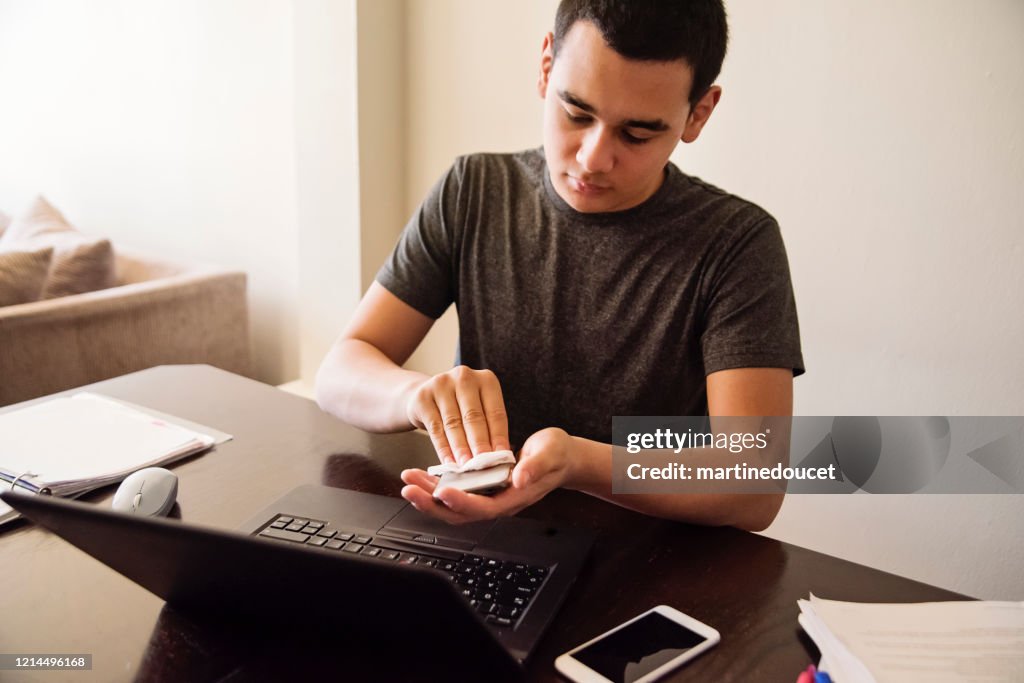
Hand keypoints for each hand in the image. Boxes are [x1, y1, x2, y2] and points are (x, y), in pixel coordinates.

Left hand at [400, 427, 573, 523]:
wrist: (561, 458)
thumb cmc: (557, 455)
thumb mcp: (551, 454)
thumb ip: (536, 467)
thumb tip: (520, 477)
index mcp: (513, 497)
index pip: (482, 508)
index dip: (460, 502)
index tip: (441, 490)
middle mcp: (497, 501)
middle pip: (459, 513)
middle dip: (431, 503)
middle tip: (409, 487)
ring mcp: (488, 496)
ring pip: (452, 505)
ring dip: (428, 494)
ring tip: (409, 479)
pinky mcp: (482, 487)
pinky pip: (455, 493)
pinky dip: (436, 486)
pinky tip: (424, 475)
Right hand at [405, 366, 510, 465]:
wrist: (425, 396)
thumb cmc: (460, 407)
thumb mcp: (478, 409)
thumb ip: (489, 428)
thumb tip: (499, 456)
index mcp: (486, 379)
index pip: (495, 412)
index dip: (499, 437)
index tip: (502, 458)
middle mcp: (464, 377)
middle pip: (474, 417)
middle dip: (480, 444)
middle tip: (484, 466)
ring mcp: (441, 384)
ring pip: (453, 423)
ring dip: (461, 449)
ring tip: (467, 467)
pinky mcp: (422, 397)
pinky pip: (435, 428)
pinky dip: (443, 449)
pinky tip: (449, 463)